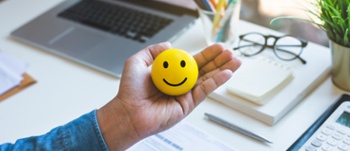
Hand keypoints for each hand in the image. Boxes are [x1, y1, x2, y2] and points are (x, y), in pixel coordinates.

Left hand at [97, 42, 240, 150]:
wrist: (128, 112)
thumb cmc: (129, 91)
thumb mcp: (137, 62)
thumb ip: (152, 51)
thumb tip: (169, 45)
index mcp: (171, 73)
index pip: (194, 62)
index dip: (207, 54)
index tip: (218, 46)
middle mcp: (181, 84)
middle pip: (205, 70)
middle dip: (219, 61)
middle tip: (231, 52)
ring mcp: (186, 94)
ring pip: (208, 79)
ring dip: (223, 70)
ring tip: (235, 60)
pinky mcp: (188, 105)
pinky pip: (205, 91)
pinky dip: (216, 82)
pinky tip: (226, 74)